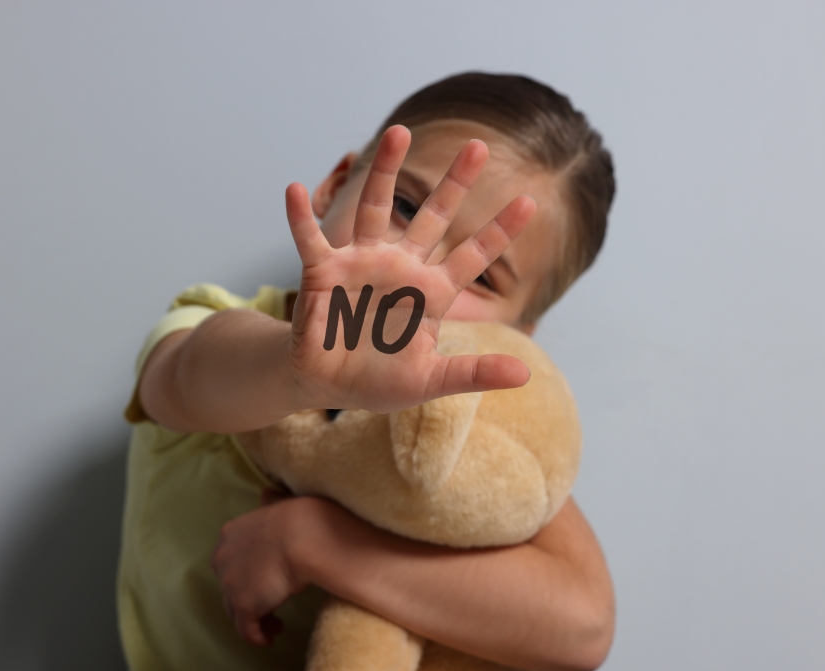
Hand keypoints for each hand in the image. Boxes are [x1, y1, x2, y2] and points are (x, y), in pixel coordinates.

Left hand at [211, 495, 316, 645]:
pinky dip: (258, 636)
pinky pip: (247, 630)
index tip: (265, 580)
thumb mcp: (277, 505)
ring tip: (274, 625)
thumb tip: (266, 494)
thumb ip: (269, 504)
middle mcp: (222, 560)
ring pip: (235, 612)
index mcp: (229, 535)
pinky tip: (271, 638)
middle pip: (230, 588)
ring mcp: (231, 585)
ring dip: (254, 620)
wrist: (305, 535)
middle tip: (270, 605)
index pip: (230, 562)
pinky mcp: (244, 606)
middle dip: (248, 598)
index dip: (246, 574)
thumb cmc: (299, 518)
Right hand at [285, 125, 534, 412]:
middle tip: (478, 145)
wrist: (327, 384)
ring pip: (376, 208)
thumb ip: (473, 372)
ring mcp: (361, 264)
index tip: (531, 201)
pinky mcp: (323, 273)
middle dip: (454, 183)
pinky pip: (310, 238)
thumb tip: (524, 374)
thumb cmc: (379, 380)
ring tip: (398, 133)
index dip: (499, 230)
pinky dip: (300, 216)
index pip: (472, 256)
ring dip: (384, 171)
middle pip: (433, 217)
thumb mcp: (430, 380)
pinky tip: (294, 189)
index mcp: (431, 292)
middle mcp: (400, 267)